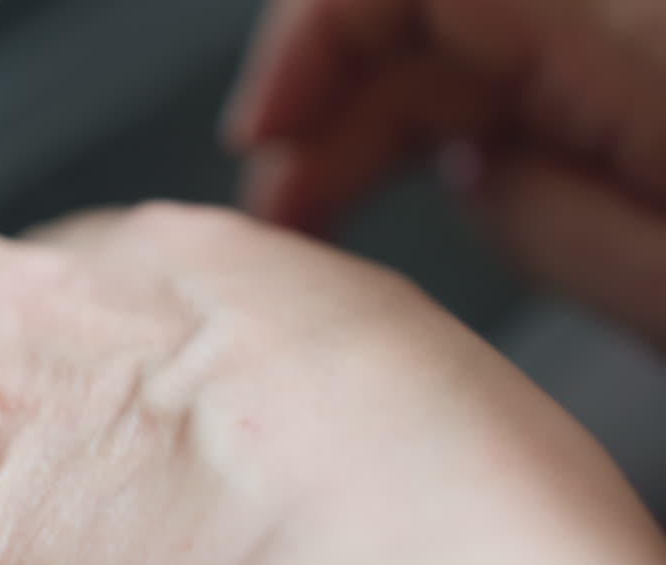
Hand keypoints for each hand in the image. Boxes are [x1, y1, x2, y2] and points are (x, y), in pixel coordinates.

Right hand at [226, 0, 665, 345]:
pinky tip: (404, 193)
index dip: (305, 39)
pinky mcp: (617, 90)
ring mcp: (610, 54)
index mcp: (622, 35)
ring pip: (439, 60)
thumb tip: (467, 175)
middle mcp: (609, 22)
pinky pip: (490, 87)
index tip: (262, 133)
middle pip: (408, 26)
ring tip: (312, 224)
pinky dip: (423, 136)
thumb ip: (551, 223)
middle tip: (274, 219)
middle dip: (316, 112)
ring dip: (358, 132)